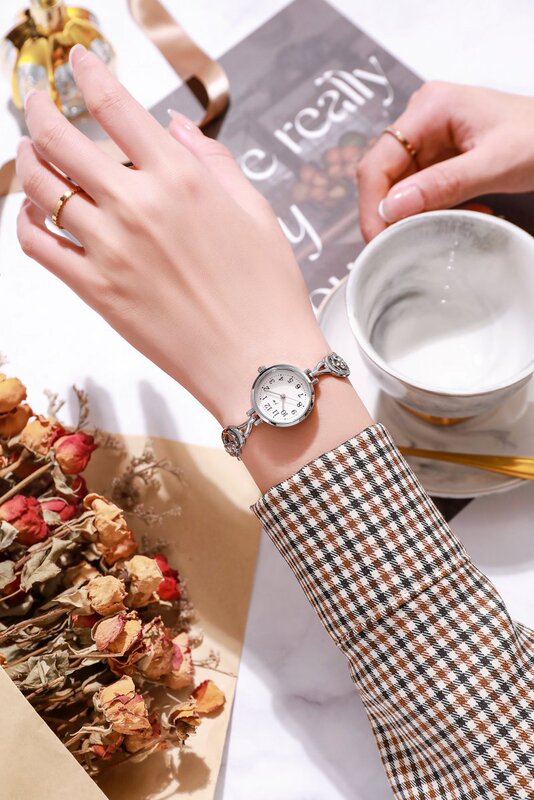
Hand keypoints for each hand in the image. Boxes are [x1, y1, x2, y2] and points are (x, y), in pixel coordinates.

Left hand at [16, 44, 370, 489]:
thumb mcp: (255, 211)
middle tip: (38, 105)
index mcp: (181, 178)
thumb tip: (174, 127)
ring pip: (41, 189)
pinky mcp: (96, 292)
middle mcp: (138, 206)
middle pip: (61, 139)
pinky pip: (37, 246)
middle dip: (40, 112)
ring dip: (29, 163)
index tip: (76, 64)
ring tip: (31, 156)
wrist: (259, 363)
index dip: (87, 73)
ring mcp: (111, 249)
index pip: (115, 106)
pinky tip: (32, 215)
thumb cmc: (267, 293)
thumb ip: (212, 161)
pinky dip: (24, 222)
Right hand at [357, 81, 533, 240]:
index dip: (372, 206)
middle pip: (383, 177)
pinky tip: (462, 211)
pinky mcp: (438, 157)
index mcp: (429, 109)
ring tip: (451, 221)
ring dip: (418, 214)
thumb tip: (391, 208)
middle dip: (395, 214)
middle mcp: (421, 120)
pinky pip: (419, 191)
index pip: (377, 163)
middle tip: (410, 242)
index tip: (378, 240)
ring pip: (399, 189)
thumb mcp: (494, 165)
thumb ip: (442, 185)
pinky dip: (433, 210)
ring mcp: (429, 139)